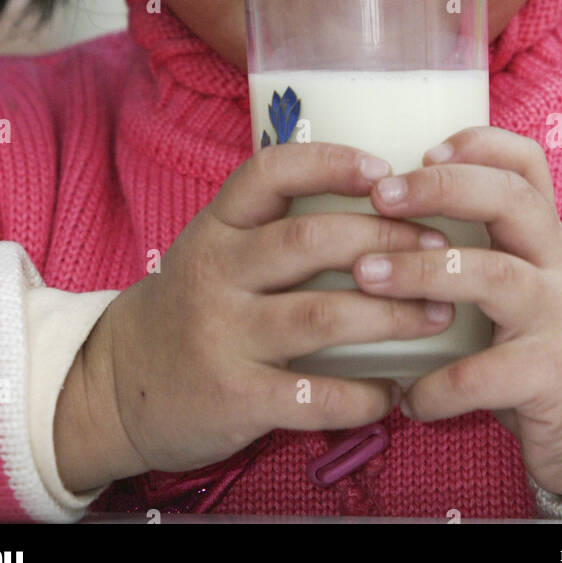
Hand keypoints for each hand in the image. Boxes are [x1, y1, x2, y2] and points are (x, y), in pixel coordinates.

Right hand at [95, 142, 459, 478]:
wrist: (119, 385)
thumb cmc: (193, 305)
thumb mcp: (216, 247)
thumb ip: (274, 223)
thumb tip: (380, 195)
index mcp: (216, 228)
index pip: (270, 173)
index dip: (331, 163)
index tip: (386, 170)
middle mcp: (216, 273)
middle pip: (311, 241)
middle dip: (388, 239)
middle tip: (443, 247)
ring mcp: (222, 336)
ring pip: (322, 317)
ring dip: (393, 315)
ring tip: (440, 313)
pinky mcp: (233, 399)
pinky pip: (311, 396)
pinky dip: (361, 395)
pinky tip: (393, 391)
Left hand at [352, 126, 561, 497]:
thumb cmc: (545, 342)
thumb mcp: (529, 280)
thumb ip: (483, 246)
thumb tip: (381, 215)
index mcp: (546, 235)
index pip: (527, 165)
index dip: (479, 145)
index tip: (423, 151)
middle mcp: (559, 265)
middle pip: (511, 200)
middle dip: (441, 189)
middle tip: (380, 197)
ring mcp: (560, 318)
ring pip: (493, 275)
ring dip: (421, 271)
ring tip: (365, 277)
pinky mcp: (553, 378)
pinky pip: (485, 374)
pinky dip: (437, 385)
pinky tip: (408, 396)